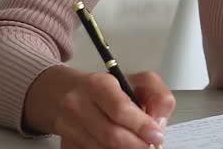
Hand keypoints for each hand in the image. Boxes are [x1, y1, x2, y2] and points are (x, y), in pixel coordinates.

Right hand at [51, 70, 173, 148]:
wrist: (63, 93)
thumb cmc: (106, 88)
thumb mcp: (137, 81)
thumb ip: (157, 95)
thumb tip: (159, 122)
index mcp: (98, 84)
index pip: (121, 109)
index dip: (141, 126)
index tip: (156, 135)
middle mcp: (78, 104)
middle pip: (111, 134)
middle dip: (135, 144)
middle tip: (150, 146)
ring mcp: (68, 126)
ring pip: (102, 148)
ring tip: (136, 144)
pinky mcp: (65, 142)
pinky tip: (118, 146)